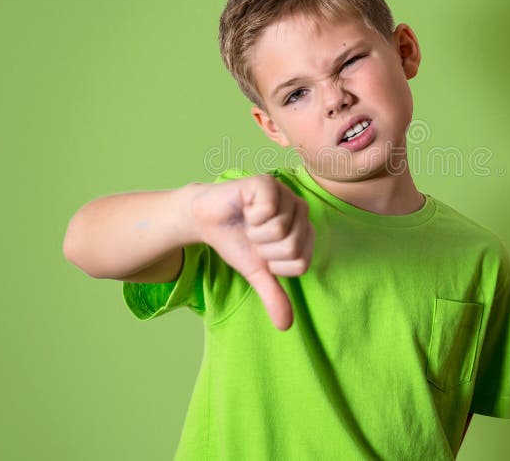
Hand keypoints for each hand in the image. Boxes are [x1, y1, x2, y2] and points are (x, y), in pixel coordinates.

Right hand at [189, 175, 314, 330]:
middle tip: (252, 236)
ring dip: (255, 233)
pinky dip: (250, 216)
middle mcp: (300, 208)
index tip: (262, 253)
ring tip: (248, 222)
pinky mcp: (267, 182)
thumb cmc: (236, 241)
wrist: (205, 220)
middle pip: (291, 247)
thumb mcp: (256, 272)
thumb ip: (273, 295)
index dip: (275, 265)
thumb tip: (286, 326)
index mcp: (304, 229)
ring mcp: (285, 193)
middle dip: (264, 249)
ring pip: (280, 230)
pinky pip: (268, 210)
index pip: (301, 263)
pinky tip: (245, 207)